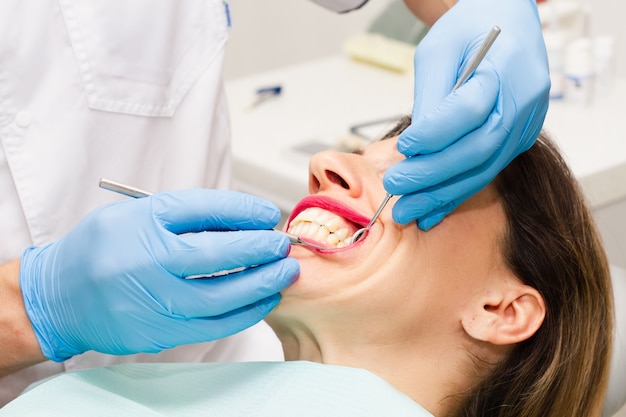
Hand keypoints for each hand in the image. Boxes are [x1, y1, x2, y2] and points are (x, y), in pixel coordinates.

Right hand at [20, 189, 298, 361]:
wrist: (59, 297)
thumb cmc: (102, 247)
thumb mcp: (138, 213)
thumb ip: (189, 215)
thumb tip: (245, 219)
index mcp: (142, 225)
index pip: (203, 211)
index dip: (244, 211)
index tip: (268, 214)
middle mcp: (146, 264)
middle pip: (219, 257)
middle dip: (261, 249)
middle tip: (284, 245)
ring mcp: (152, 304)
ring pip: (221, 299)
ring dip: (262, 285)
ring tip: (285, 272)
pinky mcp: (157, 333)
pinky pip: (212, 326)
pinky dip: (245, 313)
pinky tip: (264, 299)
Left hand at [384, 0, 549, 228]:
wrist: (507, 22)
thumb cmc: (472, 28)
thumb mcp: (439, 50)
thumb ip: (430, 96)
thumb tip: (414, 146)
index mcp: (507, 68)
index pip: (469, 111)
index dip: (434, 134)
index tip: (403, 147)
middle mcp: (524, 102)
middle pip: (478, 149)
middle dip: (432, 174)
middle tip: (395, 186)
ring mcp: (526, 125)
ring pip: (484, 169)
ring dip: (442, 194)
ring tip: (406, 212)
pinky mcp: (517, 140)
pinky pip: (486, 171)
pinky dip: (456, 193)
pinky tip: (431, 213)